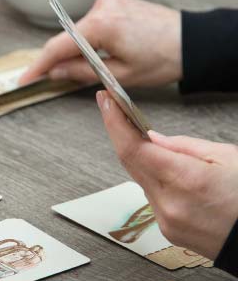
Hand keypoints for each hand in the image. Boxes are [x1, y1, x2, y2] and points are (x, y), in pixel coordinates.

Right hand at [20, 0, 181, 87]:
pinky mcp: (113, 1)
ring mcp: (107, 1)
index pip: (59, 46)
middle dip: (56, 58)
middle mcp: (102, 6)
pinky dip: (85, 38)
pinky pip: (89, 22)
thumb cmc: (162, 59)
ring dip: (73, 48)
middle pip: (66, 37)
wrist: (189, 42)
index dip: (39, 65)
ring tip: (78, 69)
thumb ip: (82, 72)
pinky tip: (92, 52)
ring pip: (77, 30)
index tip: (25, 78)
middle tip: (47, 78)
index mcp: (103, 25)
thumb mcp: (119, 75)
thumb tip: (54, 72)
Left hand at [96, 90, 237, 259]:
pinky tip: (164, 170)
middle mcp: (170, 204)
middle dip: (119, 132)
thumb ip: (183, 146)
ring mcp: (167, 221)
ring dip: (139, 157)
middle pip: (129, 161)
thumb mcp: (226, 157)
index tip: (106, 102)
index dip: (114, 122)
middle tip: (113, 108)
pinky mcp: (168, 231)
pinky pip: (151, 196)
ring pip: (139, 179)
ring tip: (144, 138)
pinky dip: (153, 179)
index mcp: (186, 179)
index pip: (133, 148)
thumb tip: (152, 138)